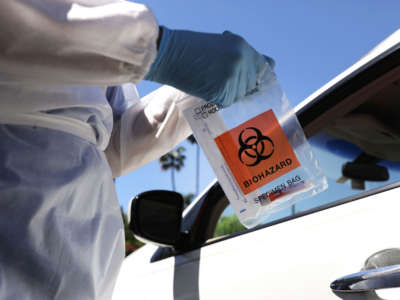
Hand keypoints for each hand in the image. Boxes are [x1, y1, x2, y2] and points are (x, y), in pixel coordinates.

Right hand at [145, 27, 273, 107]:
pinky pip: (226, 102)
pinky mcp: (223, 91)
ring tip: (208, 81)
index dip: (257, 78)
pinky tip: (205, 88)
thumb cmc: (191, 50)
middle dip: (238, 87)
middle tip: (218, 81)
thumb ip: (242, 57)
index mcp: (243, 47)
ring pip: (238, 96)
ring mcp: (233, 76)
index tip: (251, 85)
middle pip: (251, 85)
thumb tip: (269, 65)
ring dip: (226, 94)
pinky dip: (217, 100)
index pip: (264, 68)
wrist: (168, 54)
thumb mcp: (221, 46)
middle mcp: (242, 61)